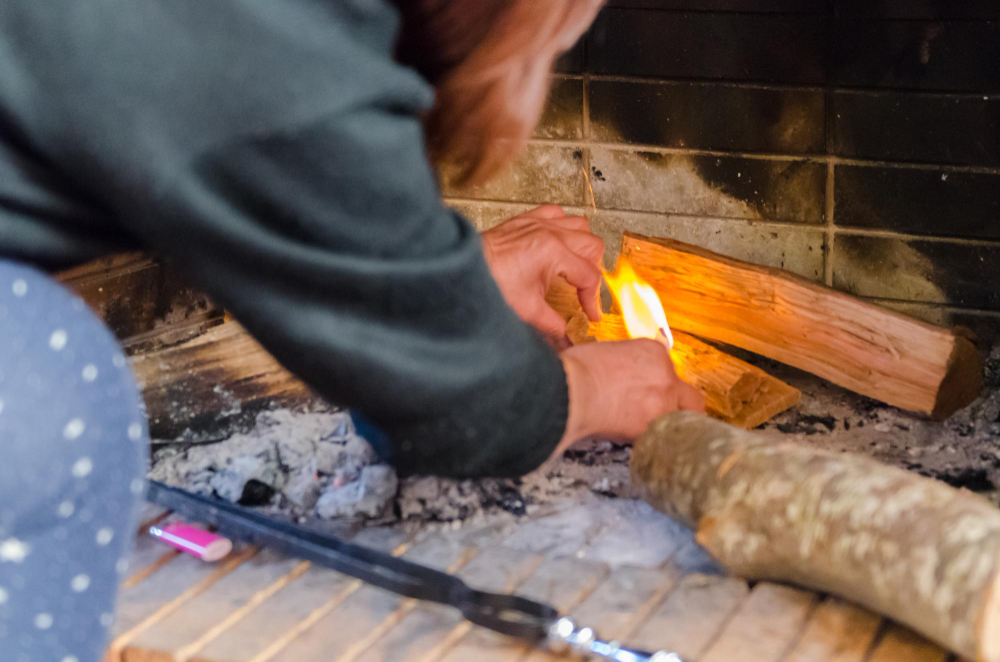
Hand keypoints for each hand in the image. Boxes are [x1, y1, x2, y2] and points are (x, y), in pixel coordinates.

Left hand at [481, 205, 602, 347]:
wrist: (462, 268)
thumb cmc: (490, 284)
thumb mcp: (527, 310)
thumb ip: (553, 325)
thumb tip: (566, 340)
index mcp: (552, 252)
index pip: (589, 275)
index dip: (593, 298)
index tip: (589, 313)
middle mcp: (548, 232)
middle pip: (592, 246)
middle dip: (592, 270)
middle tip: (582, 290)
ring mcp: (538, 222)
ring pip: (579, 225)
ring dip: (582, 246)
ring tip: (574, 266)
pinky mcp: (526, 219)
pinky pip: (556, 213)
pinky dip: (563, 226)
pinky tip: (557, 242)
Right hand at [555, 339, 705, 452]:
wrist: (573, 391)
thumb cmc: (576, 372)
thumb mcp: (605, 353)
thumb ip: (625, 364)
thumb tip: (624, 378)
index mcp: (653, 352)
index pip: (667, 369)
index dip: (656, 384)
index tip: (645, 392)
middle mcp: (666, 376)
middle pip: (691, 398)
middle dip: (683, 408)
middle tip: (668, 417)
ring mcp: (664, 402)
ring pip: (683, 423)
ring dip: (669, 428)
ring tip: (651, 436)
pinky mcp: (654, 428)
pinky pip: (663, 440)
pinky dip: (654, 444)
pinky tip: (639, 444)